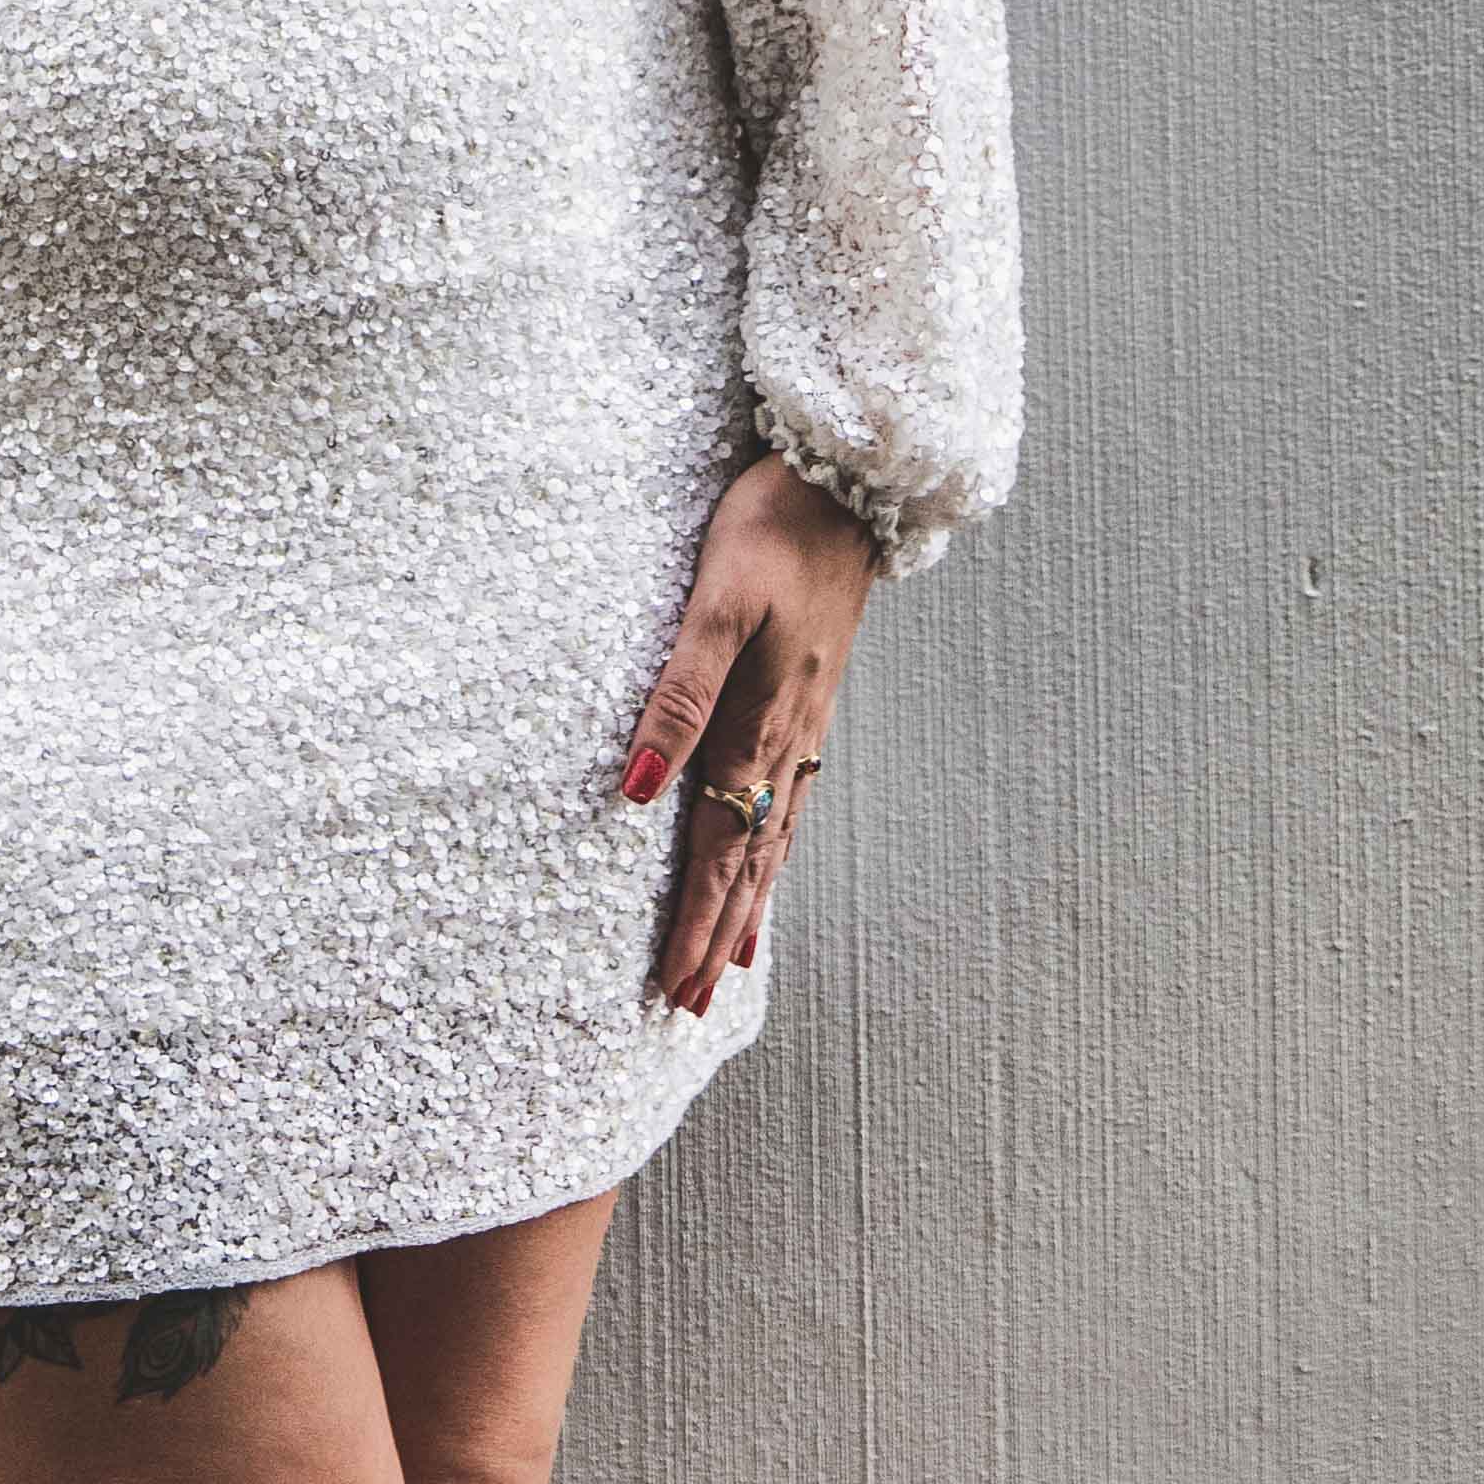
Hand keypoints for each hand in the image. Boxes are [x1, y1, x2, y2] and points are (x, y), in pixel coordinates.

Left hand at [619, 454, 884, 1011]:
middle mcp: (787, 737)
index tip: (675, 989)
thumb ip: (677, 696)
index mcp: (759, 725)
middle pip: (751, 859)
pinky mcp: (812, 692)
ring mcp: (805, 718)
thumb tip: (634, 790)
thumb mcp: (716, 602)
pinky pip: (794, 796)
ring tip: (736, 961)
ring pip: (776, 834)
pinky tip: (775, 852)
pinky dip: (780, 845)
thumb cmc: (773, 528)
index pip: (722, 850)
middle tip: (693, 1006)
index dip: (697, 921)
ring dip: (751, 901)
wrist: (849, 477)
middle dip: (720, 934)